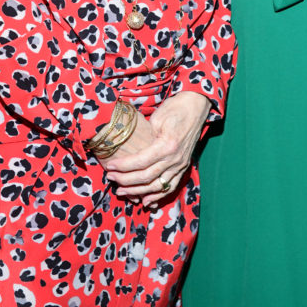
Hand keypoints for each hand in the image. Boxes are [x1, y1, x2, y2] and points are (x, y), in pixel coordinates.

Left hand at [105, 91, 209, 207]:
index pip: (141, 162)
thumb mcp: (157, 118)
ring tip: (122, 192)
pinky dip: (157, 196)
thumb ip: (146, 137)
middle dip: (125, 180)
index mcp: (167, 145)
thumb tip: (130, 149)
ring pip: (157, 186)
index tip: (109, 167)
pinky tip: (145, 201)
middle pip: (146, 177)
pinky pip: (170, 187)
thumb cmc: (175, 108)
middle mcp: (175, 159)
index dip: (123, 166)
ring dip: (138, 192)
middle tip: (110, 178)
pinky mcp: (183, 166)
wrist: (196, 106)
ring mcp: (180, 165)